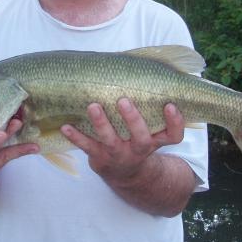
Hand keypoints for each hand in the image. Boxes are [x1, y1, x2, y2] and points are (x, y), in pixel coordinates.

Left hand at [60, 98, 184, 183]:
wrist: (124, 173)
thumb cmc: (136, 139)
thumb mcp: (150, 129)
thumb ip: (150, 107)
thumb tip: (142, 68)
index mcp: (155, 140)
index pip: (173, 135)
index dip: (175, 122)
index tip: (170, 105)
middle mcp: (139, 149)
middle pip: (141, 138)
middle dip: (133, 119)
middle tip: (124, 101)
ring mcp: (119, 154)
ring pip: (112, 141)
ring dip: (101, 124)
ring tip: (93, 106)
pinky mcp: (100, 158)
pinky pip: (87, 147)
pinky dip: (76, 137)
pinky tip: (66, 126)